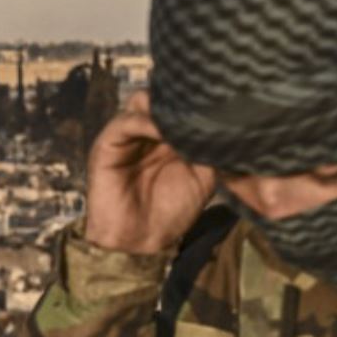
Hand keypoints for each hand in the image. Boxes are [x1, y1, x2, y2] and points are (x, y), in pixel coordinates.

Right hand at [83, 92, 216, 255]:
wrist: (141, 240)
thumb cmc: (171, 212)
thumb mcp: (204, 177)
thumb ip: (211, 150)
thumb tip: (229, 127)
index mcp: (171, 137)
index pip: (180, 105)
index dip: (196, 100)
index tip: (220, 98)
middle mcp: (148, 131)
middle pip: (160, 97)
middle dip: (179, 96)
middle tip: (203, 99)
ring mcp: (128, 136)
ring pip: (141, 102)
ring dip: (162, 106)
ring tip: (185, 114)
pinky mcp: (108, 144)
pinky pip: (125, 122)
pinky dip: (146, 121)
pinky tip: (166, 130)